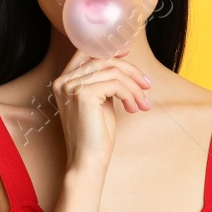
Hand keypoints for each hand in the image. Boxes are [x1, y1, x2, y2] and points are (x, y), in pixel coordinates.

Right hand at [51, 46, 153, 170]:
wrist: (88, 162)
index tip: (127, 53)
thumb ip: (105, 82)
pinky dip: (130, 94)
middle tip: (147, 85)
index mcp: (63, 81)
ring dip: (134, 87)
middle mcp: (63, 81)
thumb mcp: (100, 102)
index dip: (108, 50)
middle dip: (130, 71)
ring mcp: (71, 87)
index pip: (85, 52)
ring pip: (113, 71)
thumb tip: (122, 64)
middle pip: (103, 60)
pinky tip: (133, 108)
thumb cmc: (95, 136)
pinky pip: (116, 84)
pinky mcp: (83, 95)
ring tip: (142, 103)